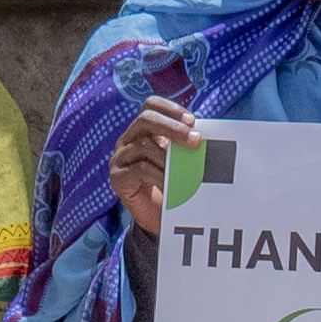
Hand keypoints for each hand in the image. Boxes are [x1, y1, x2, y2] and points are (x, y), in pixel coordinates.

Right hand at [112, 95, 197, 237]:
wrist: (154, 216)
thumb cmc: (169, 184)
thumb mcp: (177, 160)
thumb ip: (184, 145)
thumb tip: (203, 135)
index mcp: (143, 130)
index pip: (150, 105)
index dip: (170, 108)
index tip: (192, 120)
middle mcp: (128, 139)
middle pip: (145, 118)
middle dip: (173, 127)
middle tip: (195, 139)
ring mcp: (120, 158)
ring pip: (143, 145)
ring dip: (168, 157)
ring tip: (185, 169)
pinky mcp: (117, 177)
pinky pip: (139, 169)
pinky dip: (159, 175)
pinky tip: (172, 183)